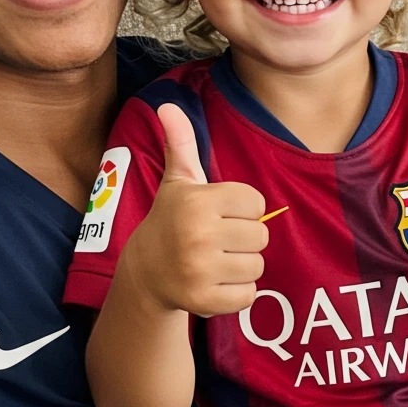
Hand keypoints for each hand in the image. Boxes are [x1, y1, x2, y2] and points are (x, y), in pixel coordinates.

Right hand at [125, 103, 267, 316]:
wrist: (146, 272)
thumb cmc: (171, 219)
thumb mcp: (177, 181)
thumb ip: (180, 143)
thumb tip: (167, 105)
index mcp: (198, 202)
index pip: (256, 202)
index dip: (242, 209)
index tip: (219, 213)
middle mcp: (198, 235)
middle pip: (261, 235)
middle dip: (244, 238)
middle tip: (217, 240)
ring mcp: (200, 271)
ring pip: (257, 265)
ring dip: (242, 265)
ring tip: (216, 260)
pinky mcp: (205, 301)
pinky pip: (248, 295)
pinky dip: (237, 292)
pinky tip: (214, 282)